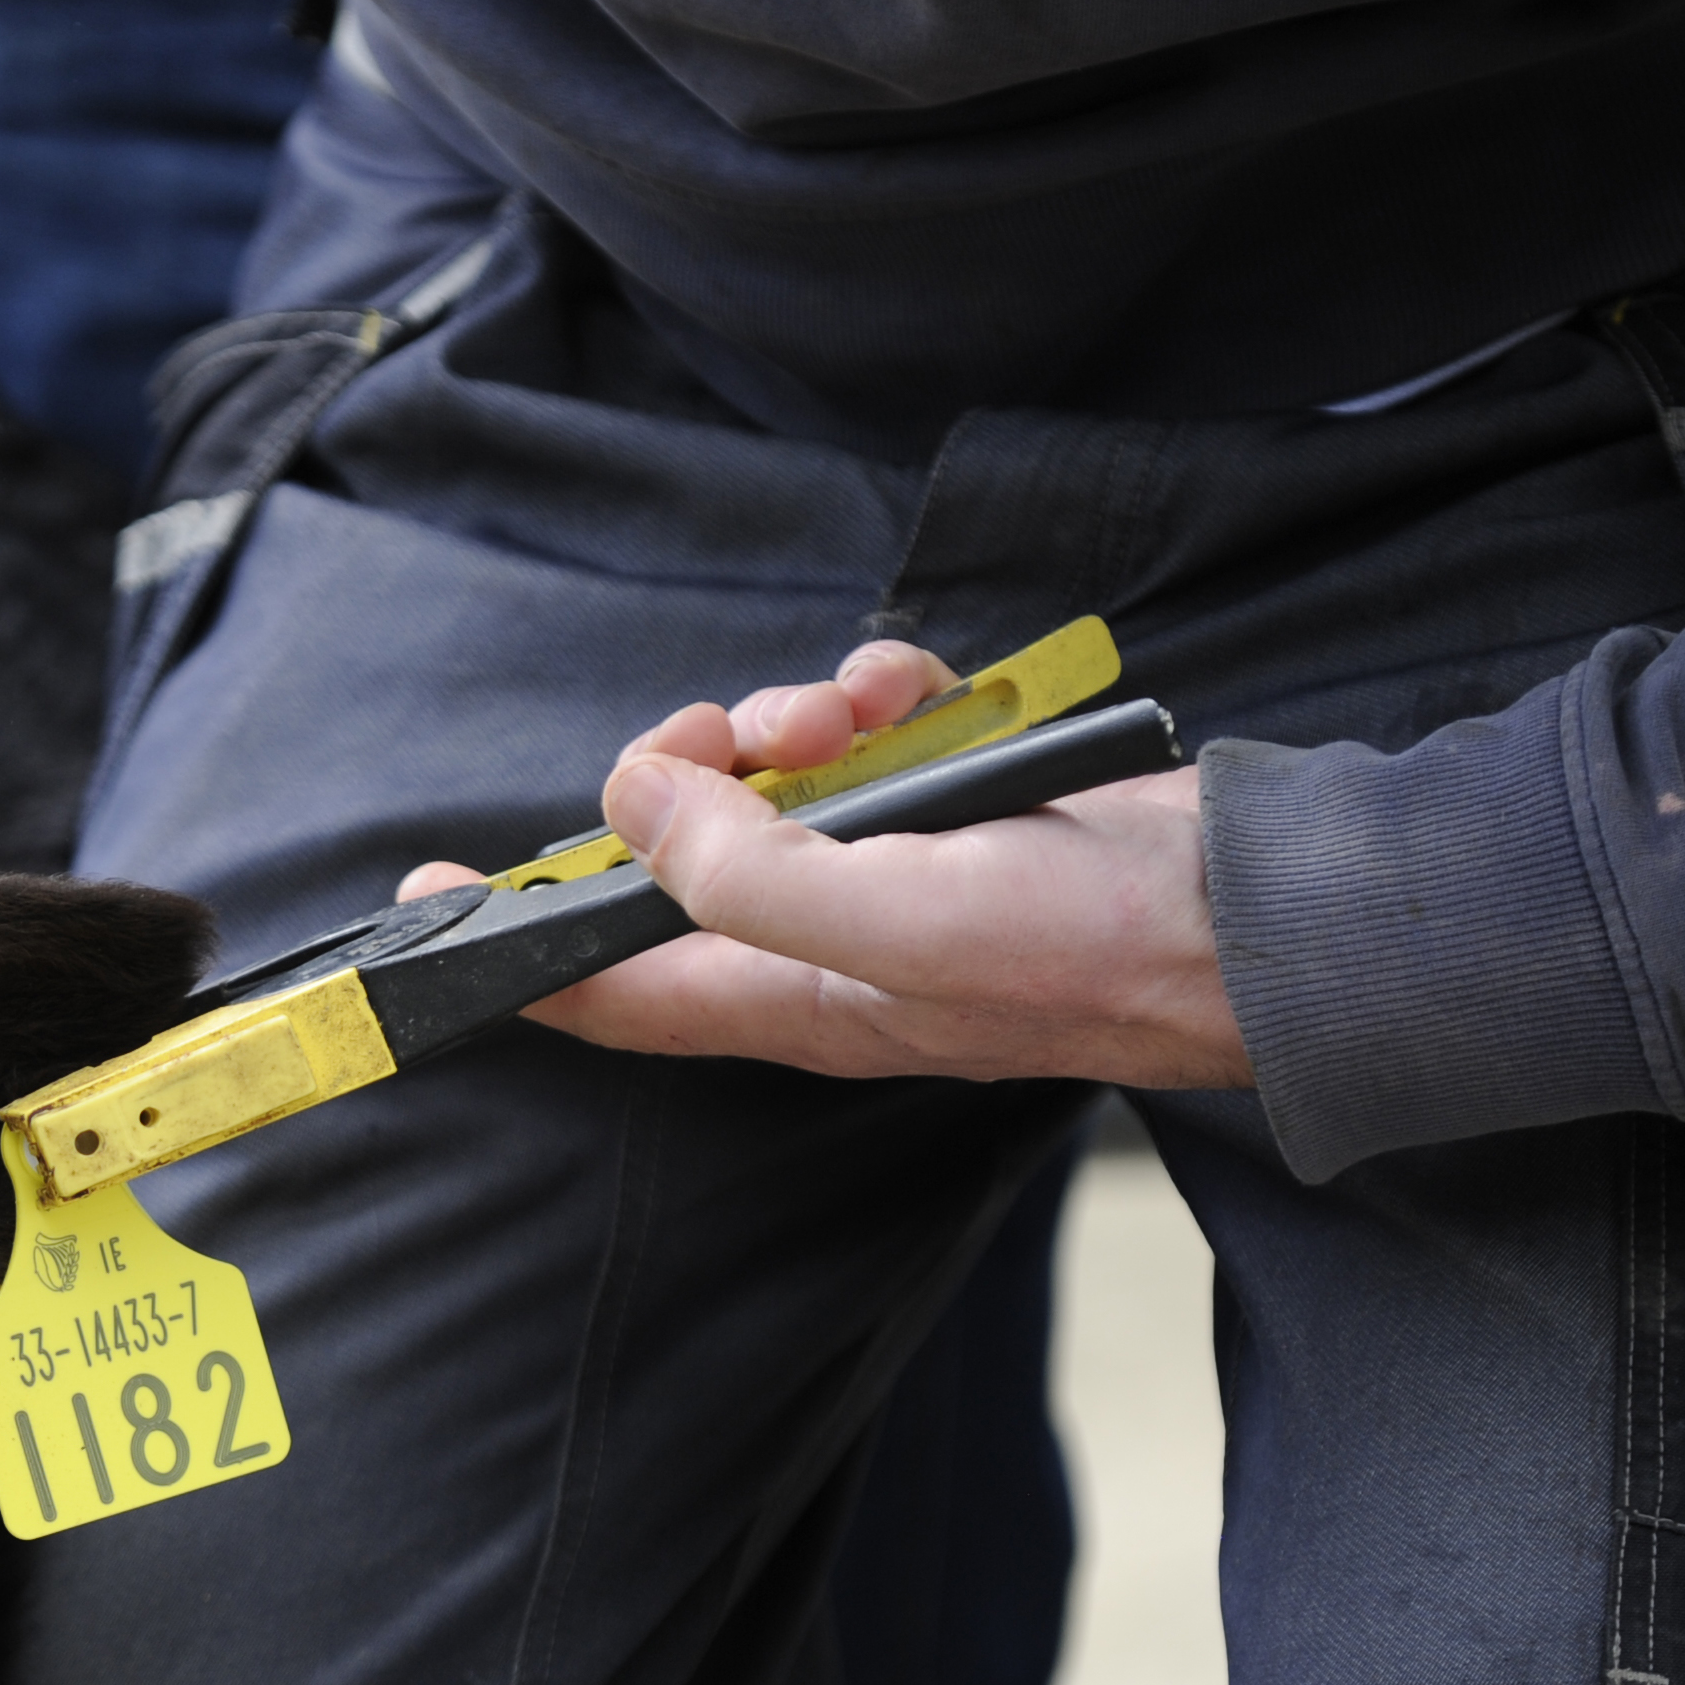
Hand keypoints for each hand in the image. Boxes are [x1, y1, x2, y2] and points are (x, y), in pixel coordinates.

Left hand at [395, 640, 1252, 1088]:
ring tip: (851, 707)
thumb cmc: (1099, 944)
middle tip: (727, 734)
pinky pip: (868, 738)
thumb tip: (630, 808)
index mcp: (791, 998)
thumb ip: (750, 879)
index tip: (417, 907)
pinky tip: (912, 686)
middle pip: (677, 857)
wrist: (1268, 910)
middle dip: (682, 778)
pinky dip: (875, 695)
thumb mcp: (903, 920)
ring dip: (791, 717)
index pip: (610, 991)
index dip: (509, 952)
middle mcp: (824, 944)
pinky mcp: (953, 809)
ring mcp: (890, 873)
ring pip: (773, 778)